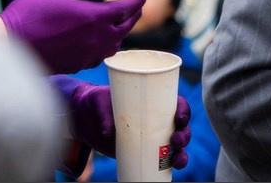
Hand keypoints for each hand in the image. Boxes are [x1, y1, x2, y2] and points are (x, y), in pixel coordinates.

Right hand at [0, 0, 143, 74]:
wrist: (12, 44)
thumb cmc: (31, 12)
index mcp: (94, 17)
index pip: (125, 9)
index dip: (135, 2)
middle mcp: (97, 38)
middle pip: (125, 28)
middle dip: (132, 16)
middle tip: (135, 8)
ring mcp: (90, 54)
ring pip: (115, 44)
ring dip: (121, 32)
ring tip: (121, 23)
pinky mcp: (80, 64)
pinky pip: (102, 54)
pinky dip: (107, 45)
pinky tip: (102, 40)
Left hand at [70, 83, 191, 167]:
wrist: (86, 117)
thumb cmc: (96, 101)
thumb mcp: (98, 101)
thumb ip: (103, 113)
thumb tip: (108, 133)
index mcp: (151, 100)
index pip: (175, 103)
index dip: (184, 110)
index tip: (180, 118)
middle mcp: (156, 118)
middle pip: (181, 127)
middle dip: (184, 135)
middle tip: (176, 140)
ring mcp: (152, 136)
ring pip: (177, 146)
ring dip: (183, 154)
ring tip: (177, 160)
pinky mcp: (144, 151)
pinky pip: (164, 160)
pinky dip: (172, 165)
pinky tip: (174, 169)